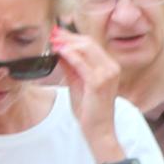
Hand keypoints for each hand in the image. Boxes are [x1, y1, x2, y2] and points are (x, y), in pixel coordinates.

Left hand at [55, 30, 124, 151]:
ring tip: (53, 41)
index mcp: (109, 66)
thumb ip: (71, 67)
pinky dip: (69, 54)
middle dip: (68, 37)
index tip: (57, 32)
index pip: (90, 44)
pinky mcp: (99, 82)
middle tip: (52, 33)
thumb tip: (60, 50)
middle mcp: (111, 67)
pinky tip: (58, 51)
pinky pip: (81, 63)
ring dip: (67, 43)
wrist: (99, 130)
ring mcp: (107, 74)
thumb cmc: (90, 110)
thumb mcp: (78, 83)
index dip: (72, 36)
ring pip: (86, 48)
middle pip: (88, 42)